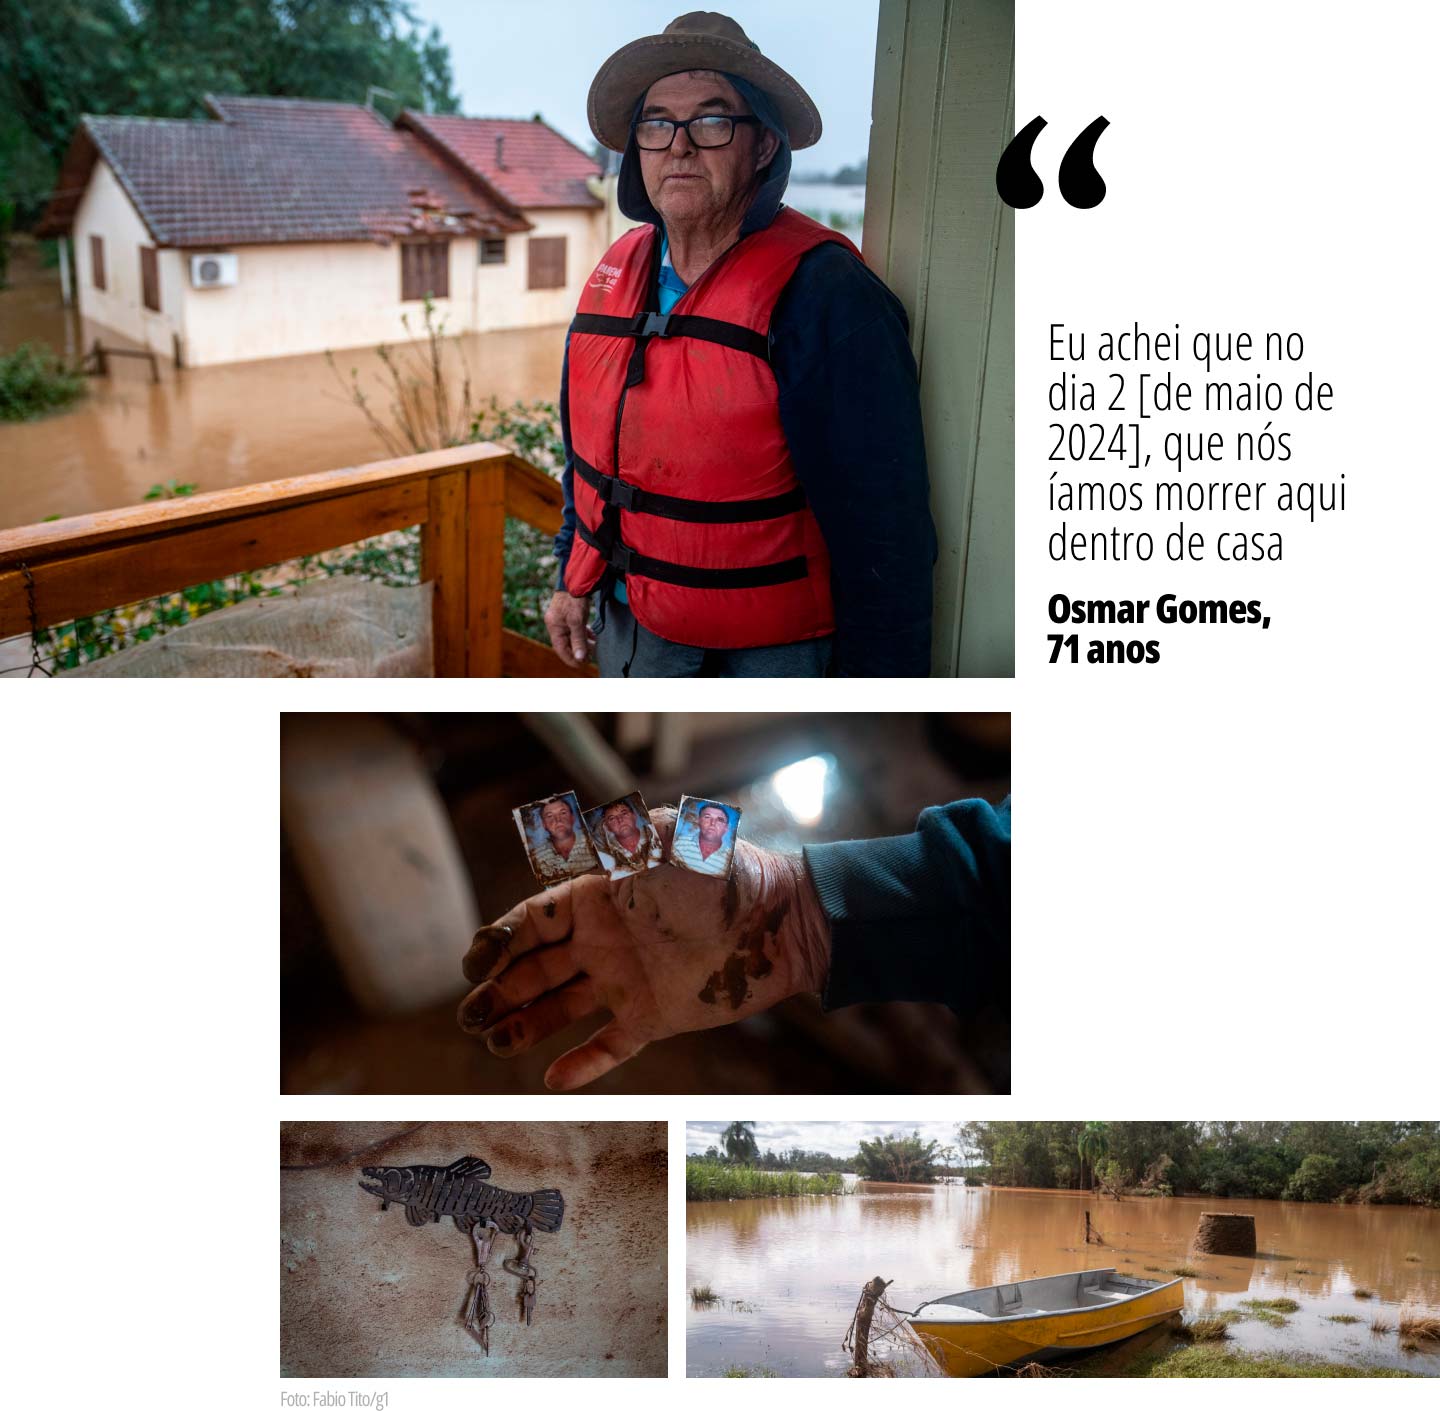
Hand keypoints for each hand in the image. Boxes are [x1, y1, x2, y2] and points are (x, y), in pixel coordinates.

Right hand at [457, 810, 831, 1089]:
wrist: (779, 920)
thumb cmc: (725, 872)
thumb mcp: (669, 843)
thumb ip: (620, 840)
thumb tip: (572, 831)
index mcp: (596, 897)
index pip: (530, 922)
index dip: (497, 942)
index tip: (474, 964)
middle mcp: (602, 940)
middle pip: (533, 969)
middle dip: (496, 990)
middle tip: (469, 1016)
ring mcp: (625, 980)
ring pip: (560, 1008)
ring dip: (524, 1025)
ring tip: (492, 1042)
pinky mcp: (653, 1016)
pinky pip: (609, 1045)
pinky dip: (582, 1064)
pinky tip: (551, 1079)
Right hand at [543, 591, 593, 666]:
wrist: (577, 579)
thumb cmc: (574, 599)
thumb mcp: (577, 621)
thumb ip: (578, 640)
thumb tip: (579, 657)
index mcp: (554, 627)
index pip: (561, 650)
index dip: (571, 659)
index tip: (582, 665)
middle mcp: (556, 625)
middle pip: (566, 644)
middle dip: (579, 651)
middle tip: (591, 657)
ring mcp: (562, 620)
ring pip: (572, 637)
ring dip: (583, 643)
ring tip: (594, 647)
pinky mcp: (569, 615)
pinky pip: (575, 629)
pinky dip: (583, 634)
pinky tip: (592, 636)